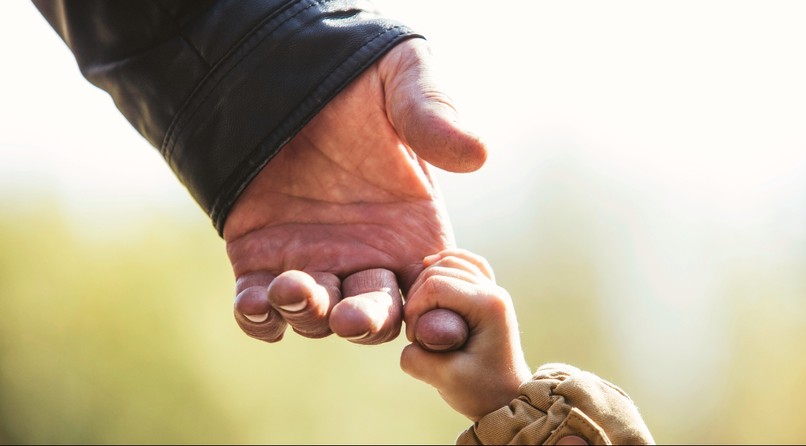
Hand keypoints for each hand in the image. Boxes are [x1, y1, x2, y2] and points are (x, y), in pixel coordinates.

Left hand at [223, 39, 485, 344]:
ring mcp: (314, 262)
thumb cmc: (355, 74)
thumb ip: (434, 117)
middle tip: (351, 317)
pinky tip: (256, 305)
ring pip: (317, 315)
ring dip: (308, 314)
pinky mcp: (260, 258)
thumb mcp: (401, 81)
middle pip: (375, 316)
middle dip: (366, 323)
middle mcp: (366, 257)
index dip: (437, 313)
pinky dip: (259, 317)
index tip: (432, 320)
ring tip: (293, 287)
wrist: (281, 68)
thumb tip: (478, 154)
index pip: (433, 292)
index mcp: (412, 232)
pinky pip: (260, 305)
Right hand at [400, 249, 531, 420]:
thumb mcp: (445, 380)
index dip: (415, 309)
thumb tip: (409, 339)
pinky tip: (430, 269)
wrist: (508, 399)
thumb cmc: (482, 392)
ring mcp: (493, 290)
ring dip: (427, 281)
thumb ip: (417, 359)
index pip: (436, 285)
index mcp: (489, 306)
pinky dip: (445, 263)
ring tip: (421, 312)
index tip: (414, 339)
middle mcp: (494, 291)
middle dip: (418, 297)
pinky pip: (466, 263)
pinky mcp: (487, 293)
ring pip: (451, 261)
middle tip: (417, 331)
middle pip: (440, 270)